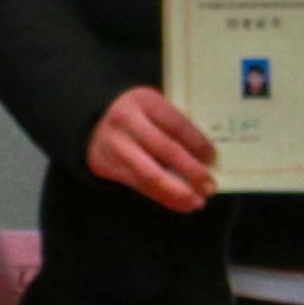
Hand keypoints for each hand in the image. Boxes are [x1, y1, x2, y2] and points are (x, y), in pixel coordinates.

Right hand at [88, 86, 216, 211]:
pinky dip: (163, 197)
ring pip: (150, 174)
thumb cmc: (135, 112)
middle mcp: (127, 122)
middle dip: (191, 171)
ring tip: (198, 201)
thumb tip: (206, 156)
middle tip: (210, 186)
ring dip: (178, 191)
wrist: (90, 118)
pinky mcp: (106, 166)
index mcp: (144, 100)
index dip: (197, 143)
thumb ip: (174, 123)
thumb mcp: (152, 106)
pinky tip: (182, 204)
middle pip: (165, 149)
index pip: (176, 124)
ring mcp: (115, 146)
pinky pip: (140, 186)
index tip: (212, 158)